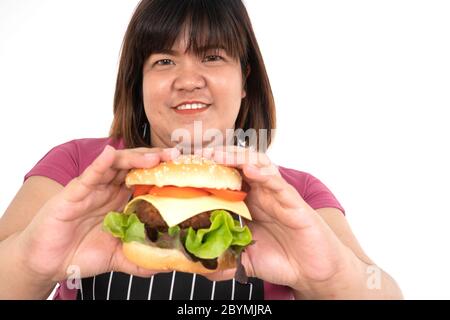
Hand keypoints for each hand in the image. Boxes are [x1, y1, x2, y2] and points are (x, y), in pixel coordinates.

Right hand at [17, 145, 179, 282]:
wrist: (47, 263)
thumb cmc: (80, 254)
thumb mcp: (118, 258)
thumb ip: (141, 260)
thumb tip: (169, 265)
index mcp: (120, 201)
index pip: (145, 180)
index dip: (163, 173)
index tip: (184, 170)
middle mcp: (108, 191)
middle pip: (134, 167)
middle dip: (155, 159)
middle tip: (175, 156)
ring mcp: (92, 189)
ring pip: (115, 165)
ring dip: (135, 158)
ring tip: (155, 157)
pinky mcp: (73, 193)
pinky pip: (89, 175)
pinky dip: (100, 164)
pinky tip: (110, 154)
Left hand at [203, 147, 351, 290]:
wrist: (313, 271)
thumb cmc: (282, 259)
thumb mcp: (246, 259)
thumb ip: (226, 258)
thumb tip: (200, 266)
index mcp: (248, 203)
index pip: (226, 178)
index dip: (208, 170)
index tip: (186, 167)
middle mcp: (262, 194)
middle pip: (239, 164)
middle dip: (219, 157)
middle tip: (199, 157)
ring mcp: (277, 195)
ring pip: (258, 165)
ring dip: (237, 158)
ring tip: (218, 156)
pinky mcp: (294, 202)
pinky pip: (278, 183)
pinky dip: (264, 174)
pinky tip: (250, 169)